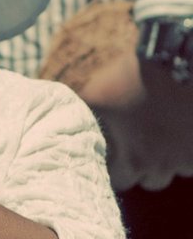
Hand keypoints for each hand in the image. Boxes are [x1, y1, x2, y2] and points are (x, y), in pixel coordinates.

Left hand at [80, 52, 192, 190]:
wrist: (174, 56)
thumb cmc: (133, 77)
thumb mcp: (96, 93)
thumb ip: (78, 114)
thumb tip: (59, 121)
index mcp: (136, 160)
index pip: (121, 182)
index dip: (114, 170)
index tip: (112, 157)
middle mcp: (165, 165)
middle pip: (151, 181)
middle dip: (142, 168)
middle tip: (136, 148)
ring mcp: (189, 156)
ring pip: (178, 170)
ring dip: (168, 160)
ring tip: (159, 138)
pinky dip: (187, 150)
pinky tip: (178, 132)